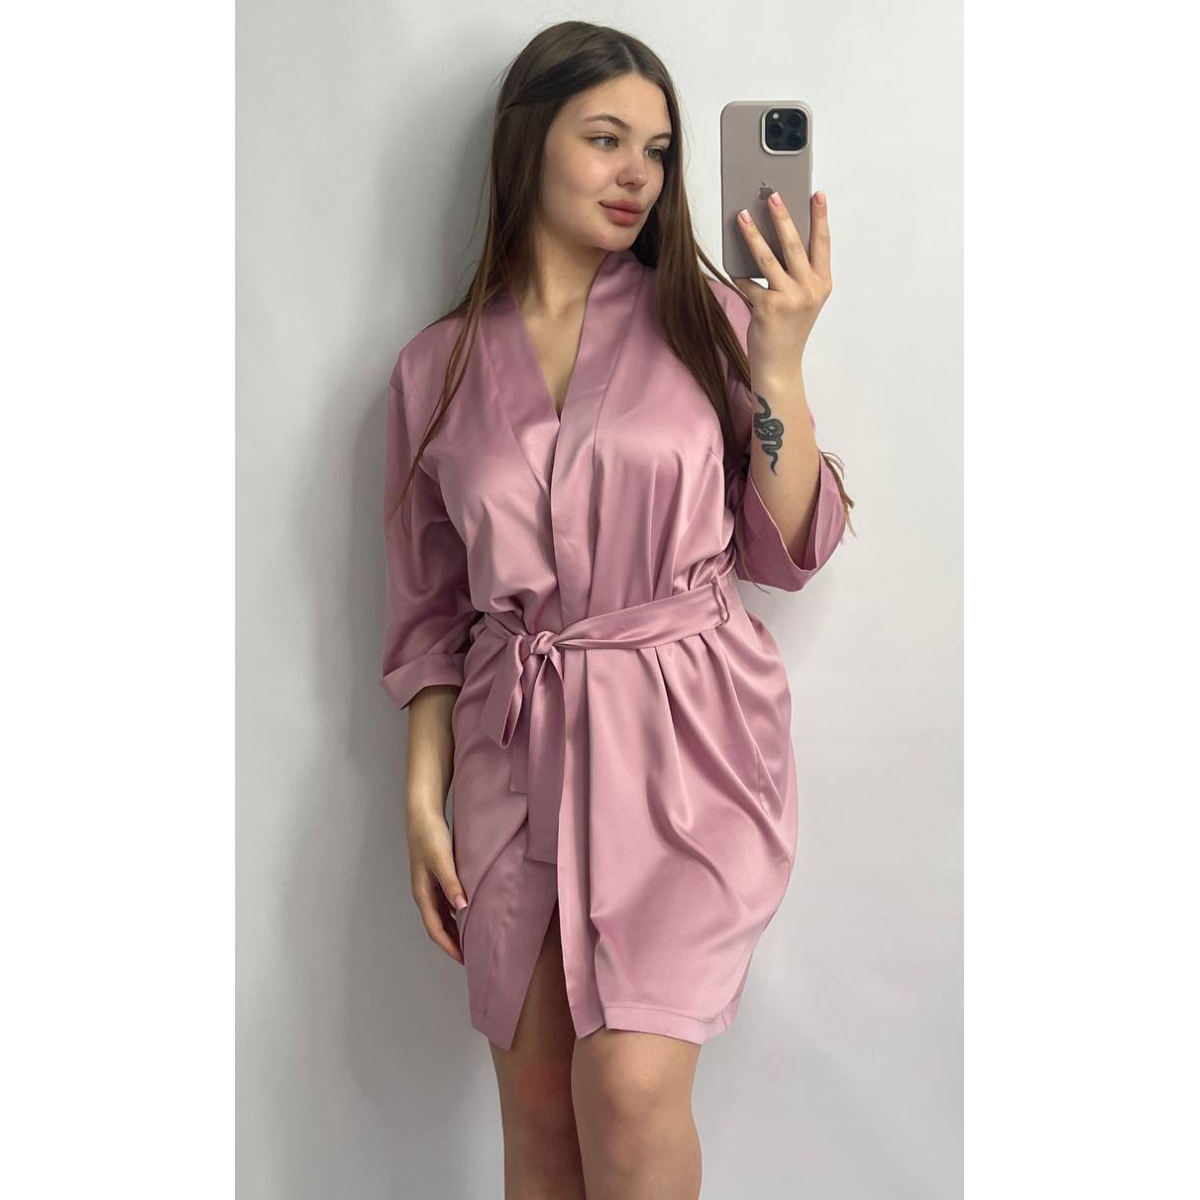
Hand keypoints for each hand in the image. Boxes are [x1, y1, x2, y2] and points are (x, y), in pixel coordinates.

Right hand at [407, 808, 467, 964]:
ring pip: (443, 915)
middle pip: (439, 926)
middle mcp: (425, 893)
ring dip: (455, 928)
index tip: (464, 960)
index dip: (449, 946)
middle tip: (472, 955)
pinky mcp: (437, 876)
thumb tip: (462, 908)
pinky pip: (447, 902)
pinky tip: (470, 912)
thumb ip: (451, 883)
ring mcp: (430, 886)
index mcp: (423, 893)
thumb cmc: (430, 835)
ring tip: (473, 939)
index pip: (435, 929)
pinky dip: (457, 912)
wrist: (423, 813)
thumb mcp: (442, 860)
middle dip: (452, 942)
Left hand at [731, 191, 832, 379]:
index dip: (820, 217)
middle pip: (795, 244)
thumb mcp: (802, 299)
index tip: (817, 194)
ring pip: (768, 258)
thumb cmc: (789, 328)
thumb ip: (796, 273)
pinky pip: (749, 283)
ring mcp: (790, 299)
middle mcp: (810, 290)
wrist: (781, 365)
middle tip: (772, 195)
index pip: (823, 243)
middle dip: (783, 217)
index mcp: (823, 283)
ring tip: (742, 216)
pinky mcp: (768, 308)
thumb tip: (775, 239)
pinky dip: (739, 274)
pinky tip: (733, 267)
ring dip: (752, 234)